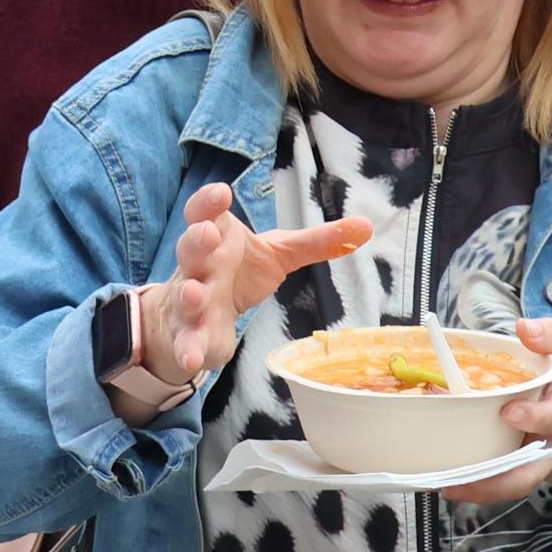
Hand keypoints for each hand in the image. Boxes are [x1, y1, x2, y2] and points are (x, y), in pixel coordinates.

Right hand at [132, 193, 372, 394]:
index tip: (222, 192)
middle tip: (208, 234)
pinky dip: (188, 348)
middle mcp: (199, 265)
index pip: (206, 213)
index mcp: (218, 237)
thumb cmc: (238, 273)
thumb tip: (366, 225)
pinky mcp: (190, 333)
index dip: (210, 202)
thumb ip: (317, 243)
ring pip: (185, 293)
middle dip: (197, 240)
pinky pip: (187, 340)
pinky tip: (192, 359)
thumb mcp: (278, 256)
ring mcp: (189, 299)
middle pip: (191, 247)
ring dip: (189, 294)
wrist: (196, 313)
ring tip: (196, 295)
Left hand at [452, 320, 551, 505]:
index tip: (510, 412)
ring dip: (481, 487)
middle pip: (532, 466)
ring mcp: (538, 464)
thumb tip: (524, 327)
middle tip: (466, 468)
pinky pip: (503, 485)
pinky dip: (477, 487)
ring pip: (514, 484)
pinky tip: (448, 483)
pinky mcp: (525, 473)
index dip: (536, 416)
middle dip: (501, 471)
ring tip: (447, 483)